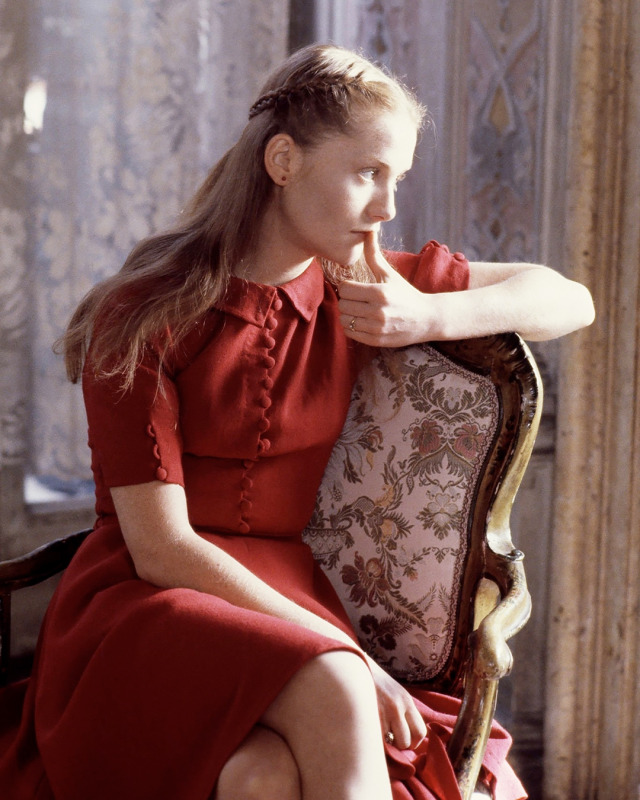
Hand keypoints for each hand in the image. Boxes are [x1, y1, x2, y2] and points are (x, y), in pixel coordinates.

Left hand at [338, 231, 443, 345]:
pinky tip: (360, 321)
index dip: (346, 286)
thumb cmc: (406, 294)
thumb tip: (368, 231)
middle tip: (355, 299)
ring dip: (347, 314)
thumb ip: (374, 255)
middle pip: (343, 304)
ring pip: (344, 320)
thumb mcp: (390, 274)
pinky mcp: (376, 341)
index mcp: (380, 292)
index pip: (345, 289)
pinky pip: (351, 333)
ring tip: (357, 310)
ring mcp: (377, 328)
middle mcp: (377, 312)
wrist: (426, 319)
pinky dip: (351, 327)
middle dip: (347, 300)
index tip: (353, 286)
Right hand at [366, 655, 426, 750]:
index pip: (421, 731)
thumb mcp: (395, 692)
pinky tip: (370, 728)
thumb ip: (403, 710)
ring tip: (380, 734)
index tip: (405, 740)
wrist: (356, 666)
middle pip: (406, 741)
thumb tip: (409, 735)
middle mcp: (398, 706)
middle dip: (399, 745)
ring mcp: (383, 711)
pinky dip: (375, 738)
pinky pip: (377, 737)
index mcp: (406, 700)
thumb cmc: (375, 682)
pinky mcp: (369, 714)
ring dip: (386, 743)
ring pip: (391, 743)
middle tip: (391, 739)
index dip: (414, 742)